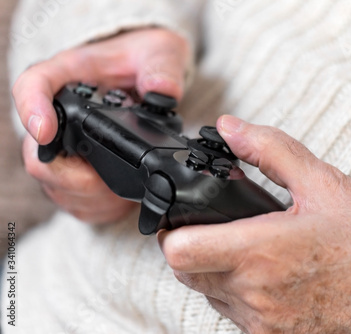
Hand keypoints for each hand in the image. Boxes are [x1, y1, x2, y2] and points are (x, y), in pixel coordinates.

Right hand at [14, 28, 189, 222]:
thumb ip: (161, 68)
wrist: (148, 76)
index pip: (33, 86)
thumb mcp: (160, 51)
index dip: (32, 110)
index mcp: (69, 75)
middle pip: (39, 156)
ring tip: (124, 185)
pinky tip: (120, 195)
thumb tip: (163, 92)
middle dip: (78, 177)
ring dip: (91, 195)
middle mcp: (58, 115)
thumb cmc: (144, 59)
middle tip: (113, 176)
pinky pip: (73, 202)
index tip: (46, 131)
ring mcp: (63, 148)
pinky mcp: (74, 173)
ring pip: (54, 186)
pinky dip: (98, 207)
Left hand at [158, 115, 350, 332]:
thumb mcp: (322, 183)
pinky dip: (239, 292)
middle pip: (185, 271)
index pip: (179, 251)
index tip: (185, 215)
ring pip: (208, 293)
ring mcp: (262, 322)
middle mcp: (254, 293)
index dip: (173, 229)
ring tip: (255, 249)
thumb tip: (229, 127)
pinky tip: (269, 275)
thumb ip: (269, 150)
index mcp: (260, 251)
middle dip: (194, 244)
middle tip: (223, 225)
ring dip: (217, 269)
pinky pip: (234, 313)